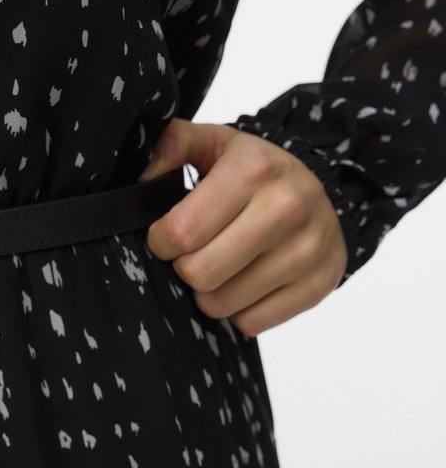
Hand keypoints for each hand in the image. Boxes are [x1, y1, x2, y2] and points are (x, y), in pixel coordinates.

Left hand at [137, 117, 348, 336]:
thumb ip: (173, 144)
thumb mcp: (216, 143)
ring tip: (219, 267)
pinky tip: (245, 282)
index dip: (161, 241)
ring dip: (209, 292)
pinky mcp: (318, 285)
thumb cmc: (257, 172)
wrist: (323, 191)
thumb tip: (144, 178)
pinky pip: (251, 323)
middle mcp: (286, 208)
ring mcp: (306, 250)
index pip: (182, 231)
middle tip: (192, 254)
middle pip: (199, 273)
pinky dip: (239, 310)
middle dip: (183, 268)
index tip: (167, 236)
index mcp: (253, 169)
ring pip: (221, 304)